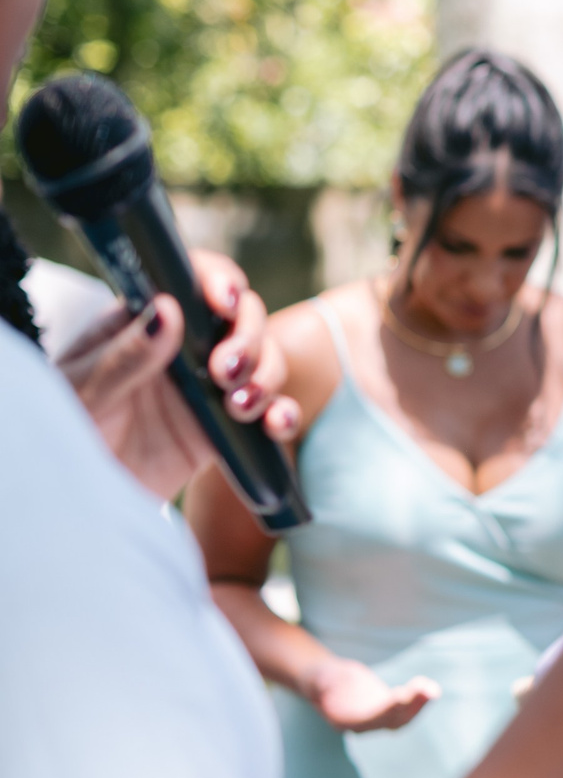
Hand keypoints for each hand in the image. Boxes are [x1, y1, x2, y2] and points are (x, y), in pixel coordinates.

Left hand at [58, 250, 297, 500]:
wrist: (75, 498)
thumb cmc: (65, 433)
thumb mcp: (84, 392)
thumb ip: (126, 355)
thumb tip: (168, 309)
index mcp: (143, 323)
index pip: (190, 280)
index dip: (218, 279)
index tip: (225, 300)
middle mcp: (183, 348)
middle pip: (242, 318)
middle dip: (248, 338)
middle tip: (225, 371)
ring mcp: (207, 387)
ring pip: (263, 361)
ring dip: (266, 376)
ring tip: (240, 406)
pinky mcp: (224, 428)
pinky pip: (269, 411)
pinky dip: (282, 413)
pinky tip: (274, 424)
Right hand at [307, 658, 438, 732]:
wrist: (331, 681)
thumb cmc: (322, 677)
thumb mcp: (319, 677)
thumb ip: (321, 680)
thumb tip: (326, 680)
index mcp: (343, 721)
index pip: (368, 719)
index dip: (386, 709)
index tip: (402, 695)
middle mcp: (362, 726)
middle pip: (390, 720)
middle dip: (410, 705)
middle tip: (429, 690)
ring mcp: (377, 721)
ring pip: (402, 718)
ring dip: (419, 704)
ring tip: (433, 689)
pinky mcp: (388, 712)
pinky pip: (407, 711)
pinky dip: (419, 701)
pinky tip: (430, 689)